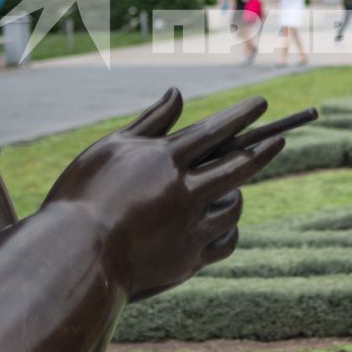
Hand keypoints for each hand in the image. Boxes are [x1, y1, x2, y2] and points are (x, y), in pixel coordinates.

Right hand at [47, 89, 283, 300]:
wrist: (73, 257)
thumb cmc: (83, 196)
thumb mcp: (111, 149)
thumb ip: (151, 121)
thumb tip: (178, 93)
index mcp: (165, 160)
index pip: (215, 130)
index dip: (241, 115)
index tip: (262, 103)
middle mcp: (185, 192)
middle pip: (238, 166)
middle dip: (263, 150)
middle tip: (279, 139)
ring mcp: (190, 228)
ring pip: (233, 207)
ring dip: (238, 192)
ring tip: (237, 185)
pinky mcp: (189, 259)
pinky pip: (226, 241)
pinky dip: (229, 229)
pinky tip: (224, 222)